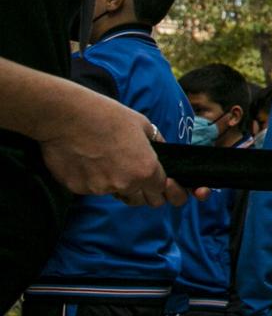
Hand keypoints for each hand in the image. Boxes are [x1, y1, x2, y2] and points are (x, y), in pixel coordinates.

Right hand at [39, 89, 187, 205]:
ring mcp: (99, 188)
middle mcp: (125, 184)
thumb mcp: (143, 125)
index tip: (157, 182)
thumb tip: (162, 155)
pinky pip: (89, 188)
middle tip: (130, 171)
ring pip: (114, 193)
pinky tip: (85, 158)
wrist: (65, 115)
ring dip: (114, 183)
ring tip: (104, 158)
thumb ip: (157, 146)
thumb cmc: (106, 115)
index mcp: (145, 169)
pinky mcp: (77, 188)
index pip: (160, 193)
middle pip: (139, 200)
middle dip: (140, 191)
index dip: (161, 188)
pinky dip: (90, 178)